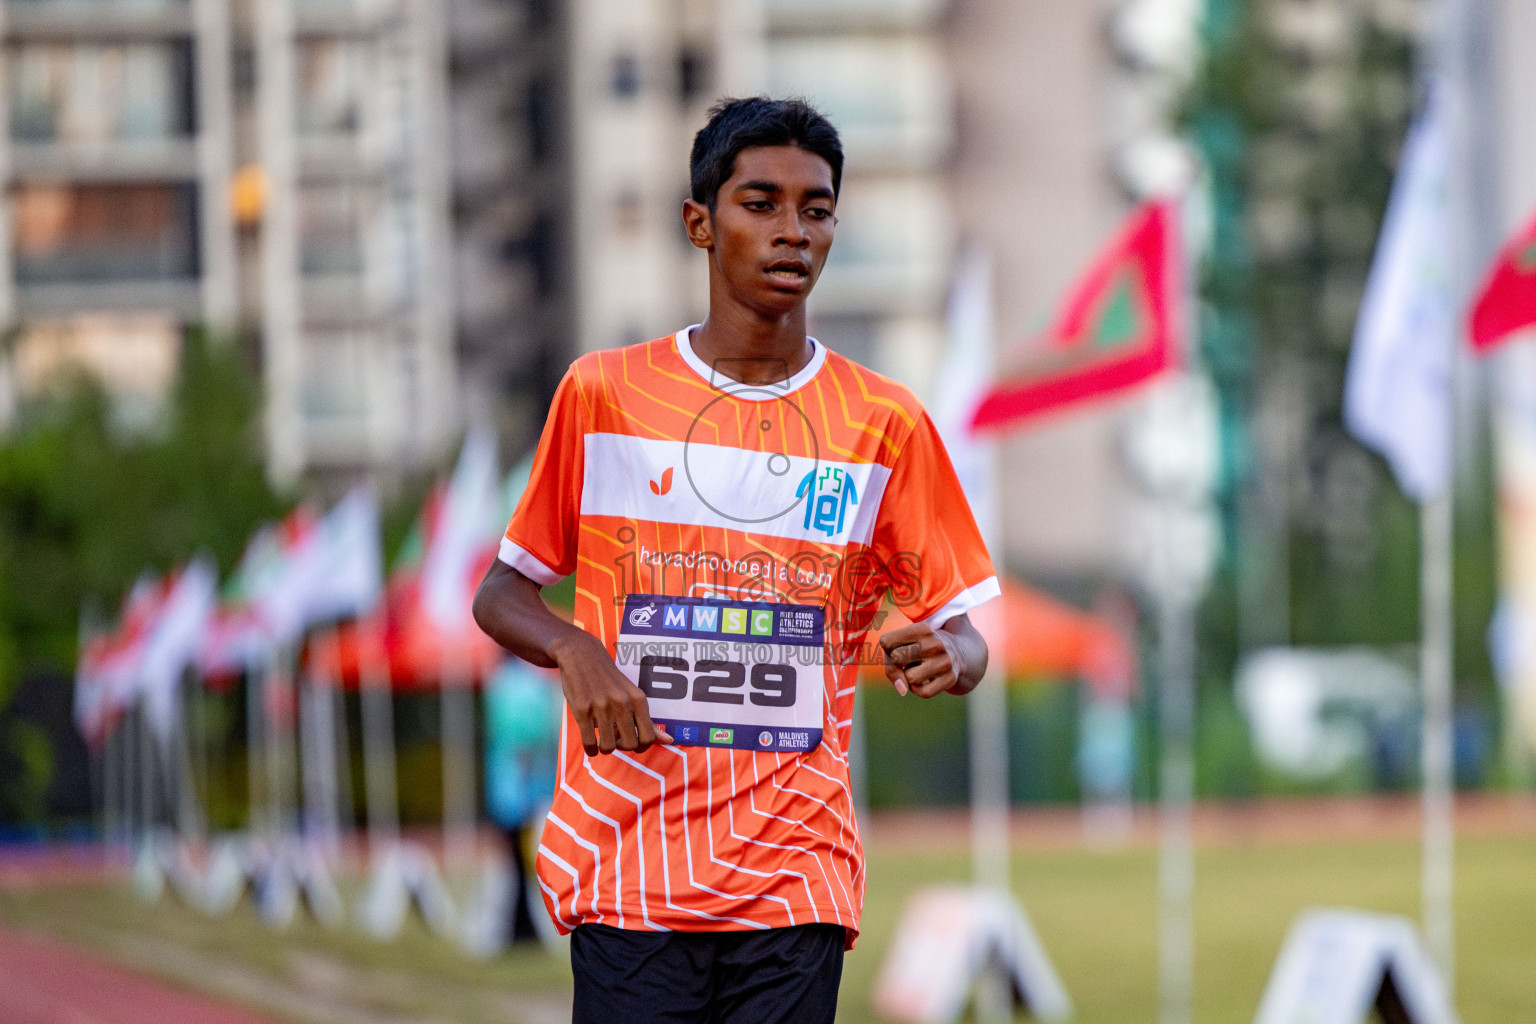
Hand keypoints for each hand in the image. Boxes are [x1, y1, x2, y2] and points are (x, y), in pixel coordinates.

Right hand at [549, 631, 673, 755]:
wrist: (581, 655)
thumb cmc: (609, 679)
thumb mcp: (632, 695)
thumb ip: (648, 720)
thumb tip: (669, 741)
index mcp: (638, 699)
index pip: (648, 738)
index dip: (640, 746)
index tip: (631, 742)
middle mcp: (622, 703)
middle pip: (629, 745)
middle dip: (622, 747)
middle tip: (615, 740)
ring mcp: (601, 706)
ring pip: (609, 746)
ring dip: (605, 749)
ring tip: (602, 742)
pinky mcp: (581, 709)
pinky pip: (589, 742)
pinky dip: (591, 749)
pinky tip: (591, 746)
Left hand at [878, 622, 967, 698]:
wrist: (957, 653)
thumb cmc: (921, 648)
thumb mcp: (905, 642)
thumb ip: (891, 663)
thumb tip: (902, 690)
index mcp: (923, 628)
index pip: (886, 641)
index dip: (888, 648)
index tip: (900, 646)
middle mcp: (935, 644)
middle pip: (896, 658)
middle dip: (897, 663)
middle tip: (909, 659)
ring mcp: (945, 662)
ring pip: (908, 679)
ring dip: (908, 678)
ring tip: (920, 668)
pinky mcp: (950, 679)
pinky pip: (922, 692)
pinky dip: (918, 689)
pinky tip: (926, 679)